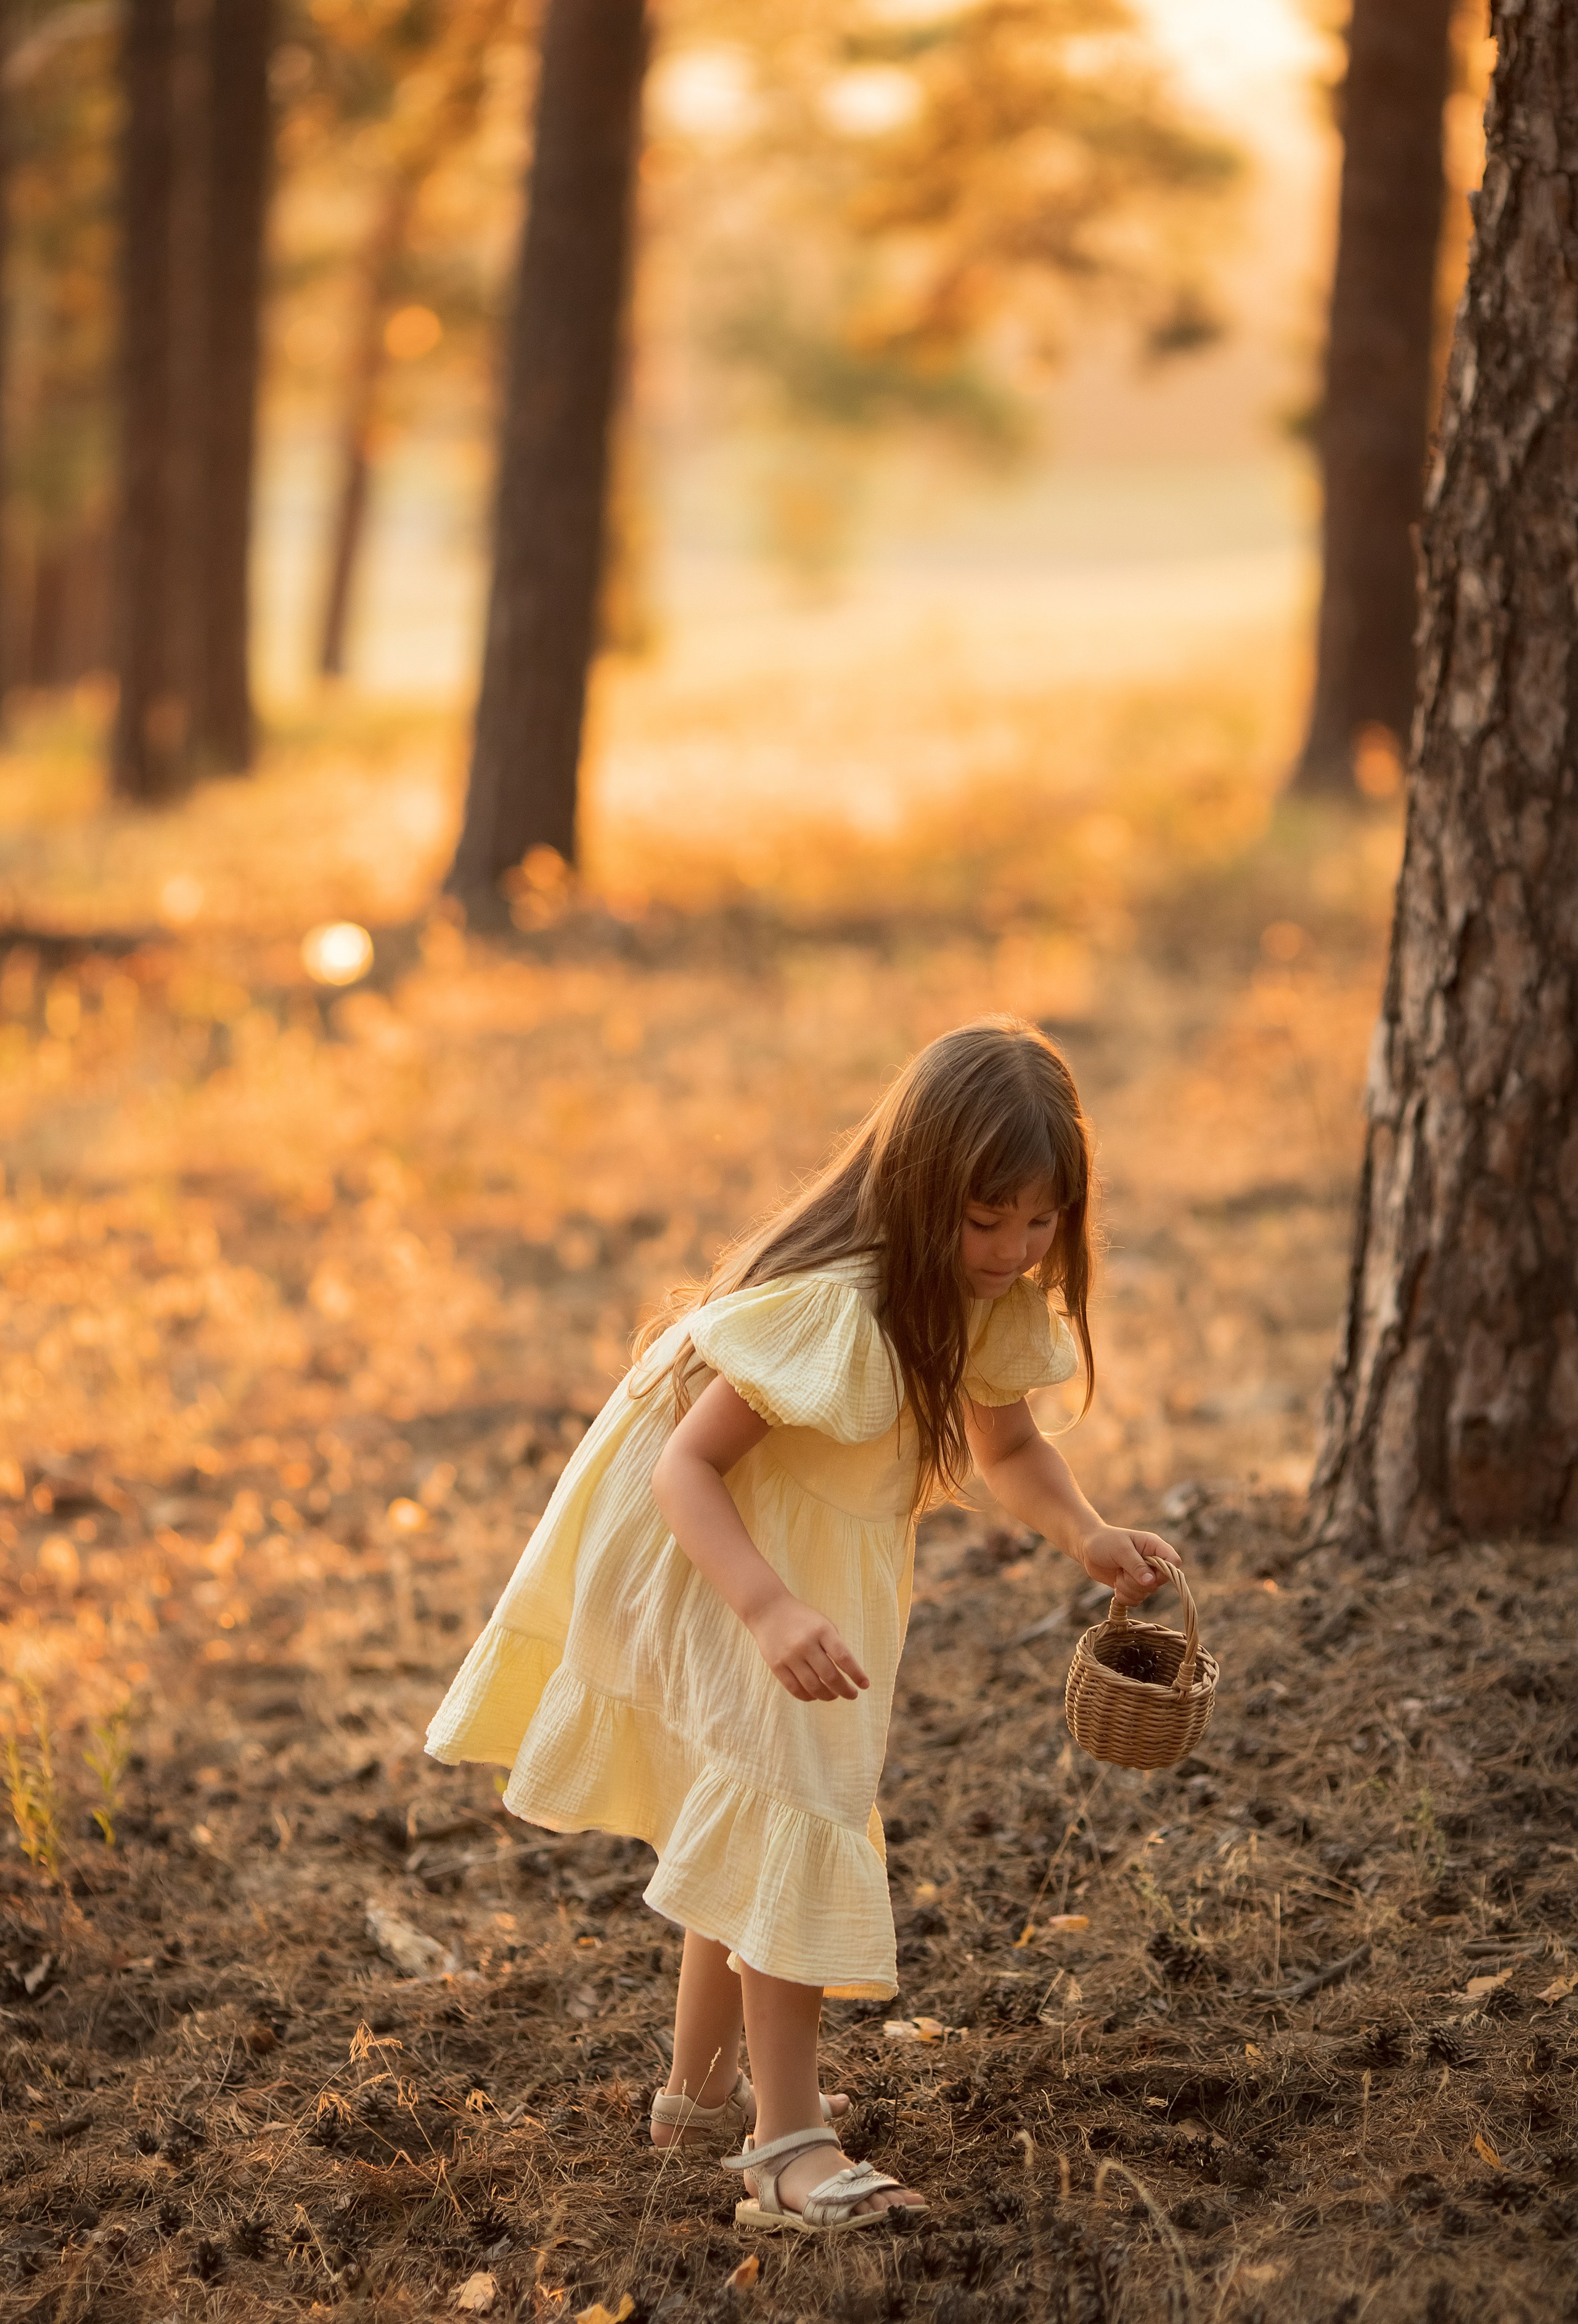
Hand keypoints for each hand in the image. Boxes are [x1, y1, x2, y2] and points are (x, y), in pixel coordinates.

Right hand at [748, 1594, 870, 1701]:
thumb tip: (848, 1673)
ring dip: (828, 1696)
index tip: (865, 1685)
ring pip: (813, 1686)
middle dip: (845, 1690)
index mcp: (822, 1631)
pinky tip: (815, 1696)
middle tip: (852, 1695)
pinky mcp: (776, 1666)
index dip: (856, 1674)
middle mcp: (806, 1644)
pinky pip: (795, 1689)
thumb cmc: (802, 1618)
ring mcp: (789, 1656)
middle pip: (830, 1676)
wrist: (768, 1610)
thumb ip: (835, 1645)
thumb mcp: (823, 1623)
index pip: (843, 1657)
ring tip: (834, 1695)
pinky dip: (808, 1697)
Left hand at [1078, 1525, 1180, 1607]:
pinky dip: (1125, 1596)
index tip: (1146, 1574)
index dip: (1164, 1573)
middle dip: (1137, 1582)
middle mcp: (1152, 1562)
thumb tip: (1151, 1582)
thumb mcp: (1120, 1550)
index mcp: (1154, 1546)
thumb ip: (1136, 1565)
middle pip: (1158, 1583)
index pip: (1174, 1562)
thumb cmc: (1104, 1542)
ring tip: (1118, 1575)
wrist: (1087, 1549)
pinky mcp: (1133, 1586)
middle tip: (1122, 1571)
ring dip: (1128, 1589)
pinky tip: (1116, 1584)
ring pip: (1146, 1594)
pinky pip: (1137, 1600)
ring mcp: (1143, 1575)